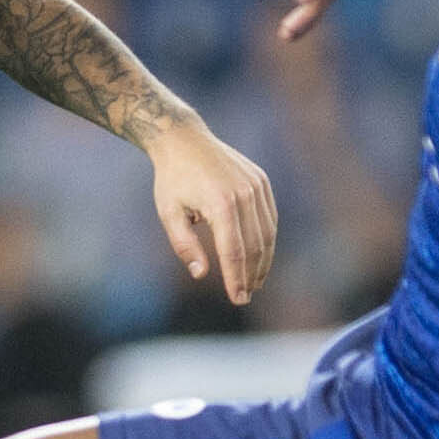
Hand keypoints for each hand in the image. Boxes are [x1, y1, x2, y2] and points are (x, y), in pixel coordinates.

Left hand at [145, 114, 278, 305]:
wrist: (184, 139)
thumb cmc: (172, 179)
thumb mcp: (169, 213)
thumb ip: (185, 245)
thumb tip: (202, 274)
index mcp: (220, 204)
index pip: (234, 252)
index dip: (236, 279)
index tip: (238, 299)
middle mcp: (244, 194)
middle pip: (255, 245)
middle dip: (251, 275)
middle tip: (245, 295)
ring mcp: (256, 186)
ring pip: (268, 233)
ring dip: (263, 260)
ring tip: (254, 281)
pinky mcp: (261, 181)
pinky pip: (269, 216)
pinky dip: (267, 238)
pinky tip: (260, 254)